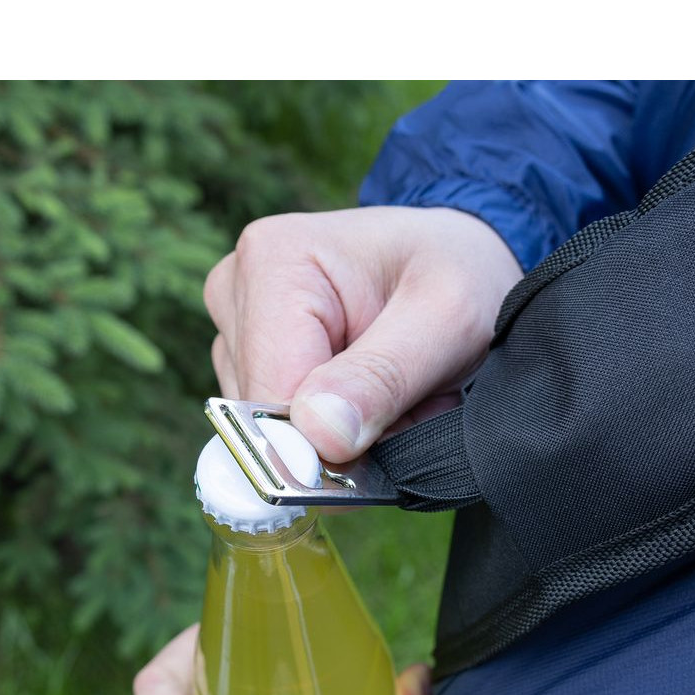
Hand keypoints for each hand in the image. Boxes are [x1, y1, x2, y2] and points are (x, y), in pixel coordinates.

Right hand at [204, 206, 521, 462]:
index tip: (395, 429)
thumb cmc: (457, 269)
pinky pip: (277, 425)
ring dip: (340, 434)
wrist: (457, 254)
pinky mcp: (246, 358)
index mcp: (274, 261)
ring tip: (394, 391)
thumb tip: (319, 437)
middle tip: (408, 400)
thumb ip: (384, 378)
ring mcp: (237, 327)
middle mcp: (238, 290)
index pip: (273, 394)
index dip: (330, 440)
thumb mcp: (448, 318)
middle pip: (266, 415)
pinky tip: (368, 395)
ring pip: (271, 428)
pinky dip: (331, 429)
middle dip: (342, 433)